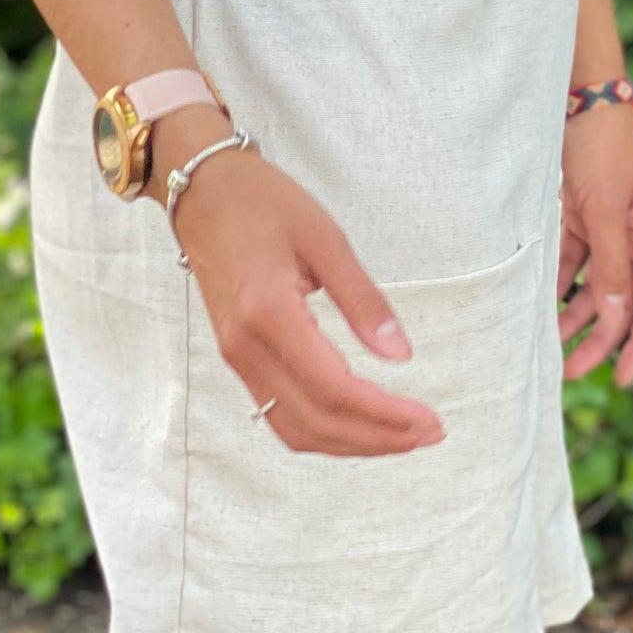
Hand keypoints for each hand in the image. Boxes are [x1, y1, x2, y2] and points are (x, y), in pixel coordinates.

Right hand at [148, 103, 445, 458]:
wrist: (202, 190)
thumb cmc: (264, 201)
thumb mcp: (326, 237)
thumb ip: (363, 300)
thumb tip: (402, 356)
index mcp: (270, 314)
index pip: (334, 390)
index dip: (385, 416)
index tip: (430, 421)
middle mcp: (247, 348)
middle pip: (316, 423)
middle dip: (377, 438)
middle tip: (430, 432)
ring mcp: (236, 357)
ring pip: (295, 429)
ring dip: (351, 442)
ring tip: (402, 434)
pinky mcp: (236, 357)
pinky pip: (279, 413)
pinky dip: (323, 428)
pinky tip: (358, 419)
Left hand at [557, 93, 632, 386]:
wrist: (576, 93)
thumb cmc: (601, 145)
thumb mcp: (606, 208)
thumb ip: (611, 264)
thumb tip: (617, 316)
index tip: (622, 380)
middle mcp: (631, 235)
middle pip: (621, 301)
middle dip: (599, 338)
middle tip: (570, 371)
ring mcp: (603, 226)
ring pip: (592, 285)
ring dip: (573, 314)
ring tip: (548, 344)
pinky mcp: (576, 214)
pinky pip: (568, 261)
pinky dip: (556, 284)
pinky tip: (537, 304)